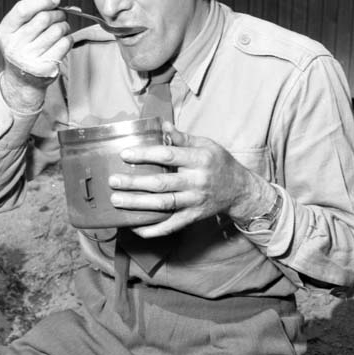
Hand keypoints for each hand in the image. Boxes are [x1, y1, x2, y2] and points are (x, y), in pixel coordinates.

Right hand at [0, 0, 72, 105]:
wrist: (23, 79)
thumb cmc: (24, 46)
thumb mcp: (20, 26)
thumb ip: (32, 6)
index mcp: (5, 31)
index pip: (23, 9)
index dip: (42, 0)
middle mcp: (15, 46)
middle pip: (44, 18)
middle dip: (57, 13)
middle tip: (60, 15)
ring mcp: (30, 59)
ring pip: (57, 30)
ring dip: (64, 26)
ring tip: (60, 29)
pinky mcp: (46, 68)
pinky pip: (65, 44)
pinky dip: (68, 39)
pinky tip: (62, 41)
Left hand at [108, 121, 273, 237]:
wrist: (240, 189)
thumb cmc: (219, 162)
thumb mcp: (205, 144)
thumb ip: (182, 137)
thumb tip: (162, 125)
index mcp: (199, 160)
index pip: (168, 155)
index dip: (145, 155)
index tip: (125, 155)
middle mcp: (197, 182)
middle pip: (161, 184)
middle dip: (134, 183)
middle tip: (113, 181)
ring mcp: (195, 201)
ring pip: (162, 205)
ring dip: (137, 204)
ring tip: (117, 200)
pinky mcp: (193, 217)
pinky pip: (170, 226)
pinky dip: (152, 229)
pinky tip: (134, 226)